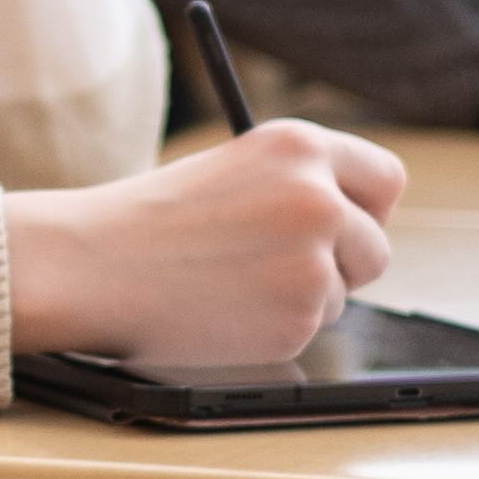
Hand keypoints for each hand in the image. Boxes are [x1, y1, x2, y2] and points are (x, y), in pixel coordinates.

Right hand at [3, 118, 402, 371]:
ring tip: (231, 284)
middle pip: (376, 249)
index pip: (386, 180)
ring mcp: (311, 261)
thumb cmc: (152, 221)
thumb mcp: (235, 170)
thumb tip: (357, 226)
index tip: (346, 226)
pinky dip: (273, 332)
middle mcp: (317, 197)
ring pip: (341, 296)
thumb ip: (299, 186)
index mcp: (300, 146)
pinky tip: (223, 312)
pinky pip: (307, 331)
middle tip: (277, 268)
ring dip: (300, 300)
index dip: (367, 211)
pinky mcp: (296, 319)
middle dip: (340, 266)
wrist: (91, 267)